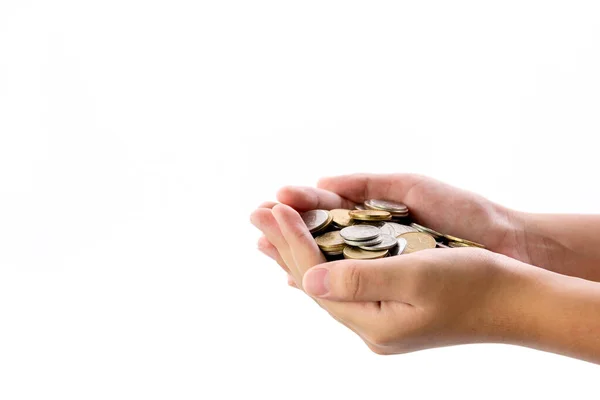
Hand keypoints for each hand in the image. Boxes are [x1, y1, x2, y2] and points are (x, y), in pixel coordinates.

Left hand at [251, 203, 532, 353]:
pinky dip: (323, 265)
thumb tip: (306, 281)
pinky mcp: (391, 308)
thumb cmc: (474, 282)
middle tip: (255, 212)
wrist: (516, 300)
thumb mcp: (416, 277)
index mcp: (373, 323)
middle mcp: (371, 325)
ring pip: (327, 282)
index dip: (291, 242)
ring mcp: (380, 319)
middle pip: (315, 280)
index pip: (316, 278)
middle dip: (285, 244)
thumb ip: (359, 279)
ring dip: (299, 252)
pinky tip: (309, 262)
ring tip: (269, 232)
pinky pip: (344, 285)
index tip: (272, 208)